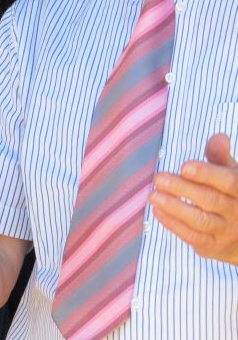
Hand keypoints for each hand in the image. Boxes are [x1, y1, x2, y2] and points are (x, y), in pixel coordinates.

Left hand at [150, 134, 237, 264]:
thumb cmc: (229, 195)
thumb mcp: (229, 173)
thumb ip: (220, 156)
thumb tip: (218, 136)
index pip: (229, 182)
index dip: (207, 174)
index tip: (185, 166)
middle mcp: (237, 213)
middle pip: (211, 200)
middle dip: (183, 189)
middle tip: (159, 178)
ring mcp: (225, 232)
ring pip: (200, 221)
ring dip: (174, 208)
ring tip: (153, 195)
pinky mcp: (212, 247)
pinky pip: (191, 236)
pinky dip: (173, 223)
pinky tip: (157, 210)